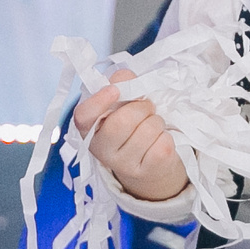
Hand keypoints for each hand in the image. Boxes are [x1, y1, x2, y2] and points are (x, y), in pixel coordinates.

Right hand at [74, 68, 188, 202]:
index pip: (83, 116)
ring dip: (156, 121)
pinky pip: (162, 143)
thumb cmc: (134, 127)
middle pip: (122, 121)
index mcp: (90, 128)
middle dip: (141, 107)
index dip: (98, 101)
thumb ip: (122, 84)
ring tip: (152, 126)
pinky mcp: (146, 171)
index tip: (114, 90)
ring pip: (147, 130)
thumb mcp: (122, 104)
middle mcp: (101, 149)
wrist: (148, 165)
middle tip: (146, 107)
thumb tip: (124, 77)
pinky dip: (166, 135)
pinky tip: (158, 140)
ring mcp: (122, 164)